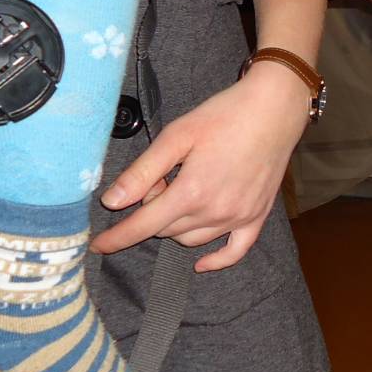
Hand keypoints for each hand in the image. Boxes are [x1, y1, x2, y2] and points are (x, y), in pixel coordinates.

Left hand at [90, 66, 311, 272]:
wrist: (275, 109)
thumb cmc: (224, 116)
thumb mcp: (176, 135)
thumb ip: (143, 172)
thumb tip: (112, 201)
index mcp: (191, 192)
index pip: (143, 225)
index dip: (116, 238)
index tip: (97, 246)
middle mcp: (215, 212)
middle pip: (166, 230)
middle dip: (153, 210)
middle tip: (161, 177)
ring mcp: (238, 217)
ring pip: (192, 239)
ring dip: (176, 225)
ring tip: (183, 189)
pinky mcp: (256, 216)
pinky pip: (234, 251)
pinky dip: (216, 260)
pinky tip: (201, 262)